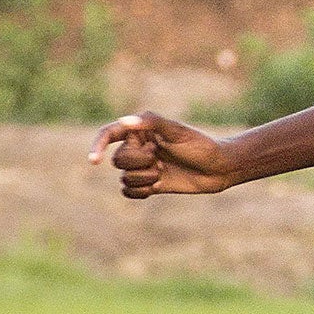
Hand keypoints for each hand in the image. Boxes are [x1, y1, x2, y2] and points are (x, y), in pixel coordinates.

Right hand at [89, 114, 233, 197]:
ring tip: (163, 171)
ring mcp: (144, 166)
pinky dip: (139, 192)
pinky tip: (156, 186)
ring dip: (144, 178)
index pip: (109, 134)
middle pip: (118, 160)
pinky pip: (129, 192)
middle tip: (159, 157)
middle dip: (138, 162)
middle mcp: (138, 147)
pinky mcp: (150, 184)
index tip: (94, 161)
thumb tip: (123, 121)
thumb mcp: (177, 131)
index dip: (97, 145)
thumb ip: (150, 123)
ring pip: (124, 178)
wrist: (219, 168)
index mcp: (140, 130)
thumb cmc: (201, 145)